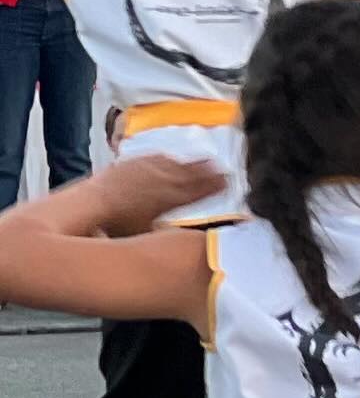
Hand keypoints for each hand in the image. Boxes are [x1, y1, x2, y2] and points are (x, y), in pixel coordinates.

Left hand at [92, 156, 222, 234]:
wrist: (93, 202)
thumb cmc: (118, 225)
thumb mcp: (148, 234)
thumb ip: (166, 233)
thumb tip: (179, 239)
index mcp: (172, 198)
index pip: (199, 190)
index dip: (214, 186)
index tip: (227, 183)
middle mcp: (163, 181)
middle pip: (191, 174)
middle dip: (208, 172)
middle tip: (223, 169)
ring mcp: (148, 169)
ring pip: (176, 164)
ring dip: (191, 163)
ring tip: (205, 161)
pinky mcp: (132, 163)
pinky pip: (155, 158)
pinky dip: (165, 159)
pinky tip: (169, 158)